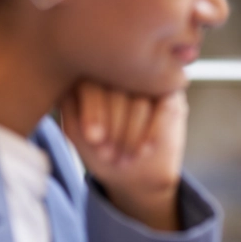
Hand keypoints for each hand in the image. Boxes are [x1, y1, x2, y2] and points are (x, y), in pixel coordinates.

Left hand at [60, 81, 187, 231]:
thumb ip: (69, 108)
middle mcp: (121, 70)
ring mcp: (149, 80)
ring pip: (141, 99)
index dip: (93, 110)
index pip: (92, 82)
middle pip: (118, 88)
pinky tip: (145, 150)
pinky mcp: (172, 94)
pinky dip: (154, 131)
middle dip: (114, 125)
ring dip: (132, 132)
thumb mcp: (77, 131)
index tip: (93, 140)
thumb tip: (69, 92)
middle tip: (109, 155)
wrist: (136, 171)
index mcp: (93, 75)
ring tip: (125, 158)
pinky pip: (165, 107)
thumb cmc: (102, 147)